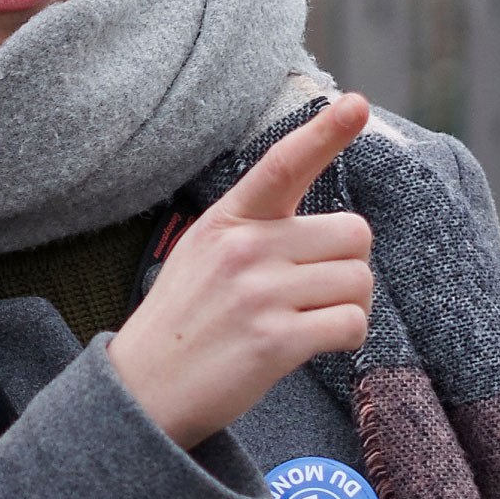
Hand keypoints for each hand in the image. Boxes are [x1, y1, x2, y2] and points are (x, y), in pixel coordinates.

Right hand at [103, 94, 375, 448]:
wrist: (140, 394)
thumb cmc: (182, 324)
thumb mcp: (201, 258)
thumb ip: (257, 232)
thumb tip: (338, 232)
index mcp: (226, 223)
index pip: (282, 166)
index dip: (324, 133)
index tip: (353, 104)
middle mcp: (243, 251)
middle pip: (353, 234)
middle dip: (347, 266)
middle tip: (313, 293)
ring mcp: (258, 296)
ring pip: (359, 281)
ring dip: (349, 306)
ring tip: (307, 323)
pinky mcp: (275, 342)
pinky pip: (351, 325)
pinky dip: (346, 339)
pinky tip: (314, 347)